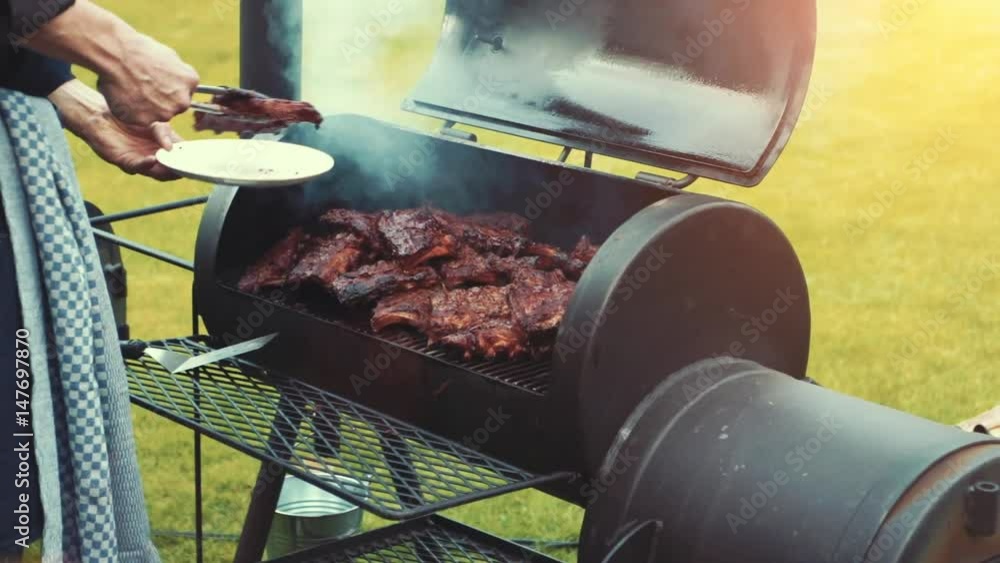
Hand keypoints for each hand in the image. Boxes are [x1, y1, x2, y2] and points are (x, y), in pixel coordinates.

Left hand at [50, 80, 182, 180]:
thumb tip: (174, 145)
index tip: (198, 159)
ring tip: (173, 165)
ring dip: (165, 170)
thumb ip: (163, 132)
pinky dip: (146, 165)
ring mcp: (139, 159)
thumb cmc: (124, 114)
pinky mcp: (124, 160)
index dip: (188, 160)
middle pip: (171, 169)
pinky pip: (137, 167)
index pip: (180, 157)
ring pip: (156, 172)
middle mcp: (153, 155)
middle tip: (187, 166)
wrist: (98, 113)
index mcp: (162, 145)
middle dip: (180, 169)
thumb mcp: (152, 121)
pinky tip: (153, 159)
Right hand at [97, 32, 198, 126]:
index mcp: (190, 81)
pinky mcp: (145, 121)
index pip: (184, 93)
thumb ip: (177, 73)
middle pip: (172, 107)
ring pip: (156, 115)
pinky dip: (130, 112)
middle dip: (160, 101)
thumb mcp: (168, 56)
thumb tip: (177, 79)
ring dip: (145, 108)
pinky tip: (123, 96)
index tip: (156, 83)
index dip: (168, 90)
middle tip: (141, 87)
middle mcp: (182, 101)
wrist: (116, 54)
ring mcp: (164, 113)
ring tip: (130, 89)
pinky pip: (138, 119)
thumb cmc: (139, 50)